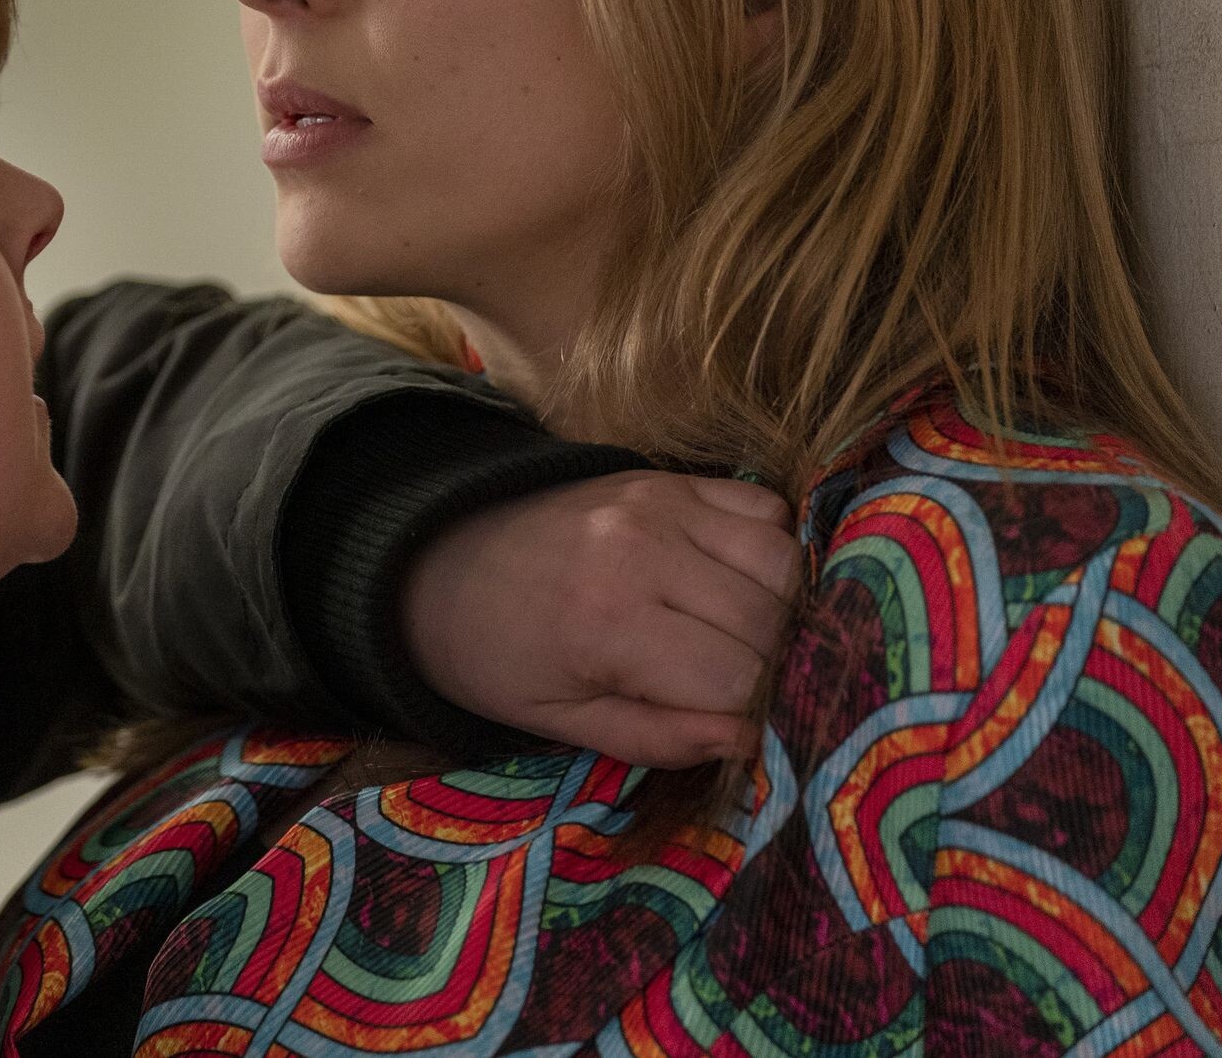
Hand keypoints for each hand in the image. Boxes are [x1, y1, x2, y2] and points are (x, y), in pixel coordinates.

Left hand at [401, 470, 798, 768]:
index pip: (739, 680)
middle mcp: (644, 552)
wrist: (435, 560)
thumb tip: (754, 742)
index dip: (755, 718)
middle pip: (772, 622)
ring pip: (784, 562)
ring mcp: (660, 503)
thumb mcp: (560, 721)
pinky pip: (765, 508)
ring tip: (745, 642)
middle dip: (776, 671)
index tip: (743, 732)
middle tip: (746, 693)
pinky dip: (773, 550)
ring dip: (786, 611)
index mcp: (609, 624)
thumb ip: (658, 739)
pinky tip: (736, 585)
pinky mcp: (666, 477)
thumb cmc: (495, 655)